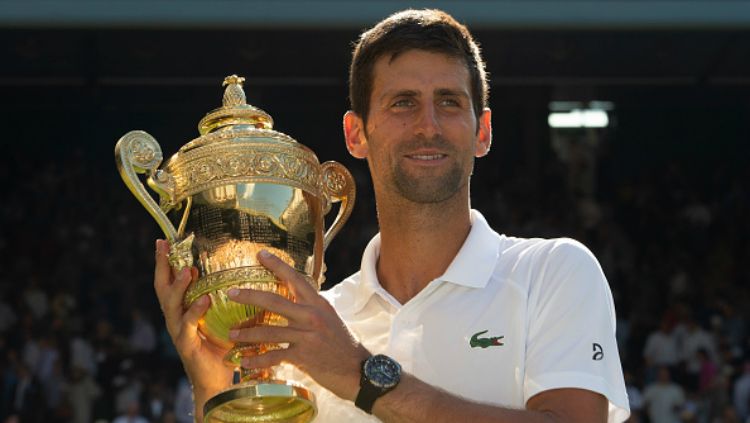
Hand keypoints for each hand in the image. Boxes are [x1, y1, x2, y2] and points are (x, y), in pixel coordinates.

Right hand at [153, 239, 233, 412]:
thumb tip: (247, 273)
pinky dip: (194, 311)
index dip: (166, 261)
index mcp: (183, 308)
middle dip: (162, 266)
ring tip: (188, 271)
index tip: (164, 240)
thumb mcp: (225, 317)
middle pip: (163, 288)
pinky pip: (187, 325)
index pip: (171, 280)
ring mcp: (178, 331)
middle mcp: (176, 317)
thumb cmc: (224, 346)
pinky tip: (204, 300)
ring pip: (171, 305)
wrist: (220, 380)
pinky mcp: (186, 345)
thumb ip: (229, 298)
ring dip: (179, 287)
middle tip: (164, 246)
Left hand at [227, 250, 369, 400]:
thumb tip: (292, 300)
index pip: (295, 278)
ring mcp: (307, 336)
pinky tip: (245, 361)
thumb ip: (310, 309)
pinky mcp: (303, 356)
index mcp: (318, 303)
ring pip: (268, 331)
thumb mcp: (329, 319)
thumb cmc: (342, 344)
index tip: (261, 254)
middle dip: (249, 296)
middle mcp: (311, 316)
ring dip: (247, 333)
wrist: (357, 370)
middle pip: (274, 301)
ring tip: (232, 333)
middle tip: (230, 292)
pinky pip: (274, 355)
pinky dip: (257, 360)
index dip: (277, 265)